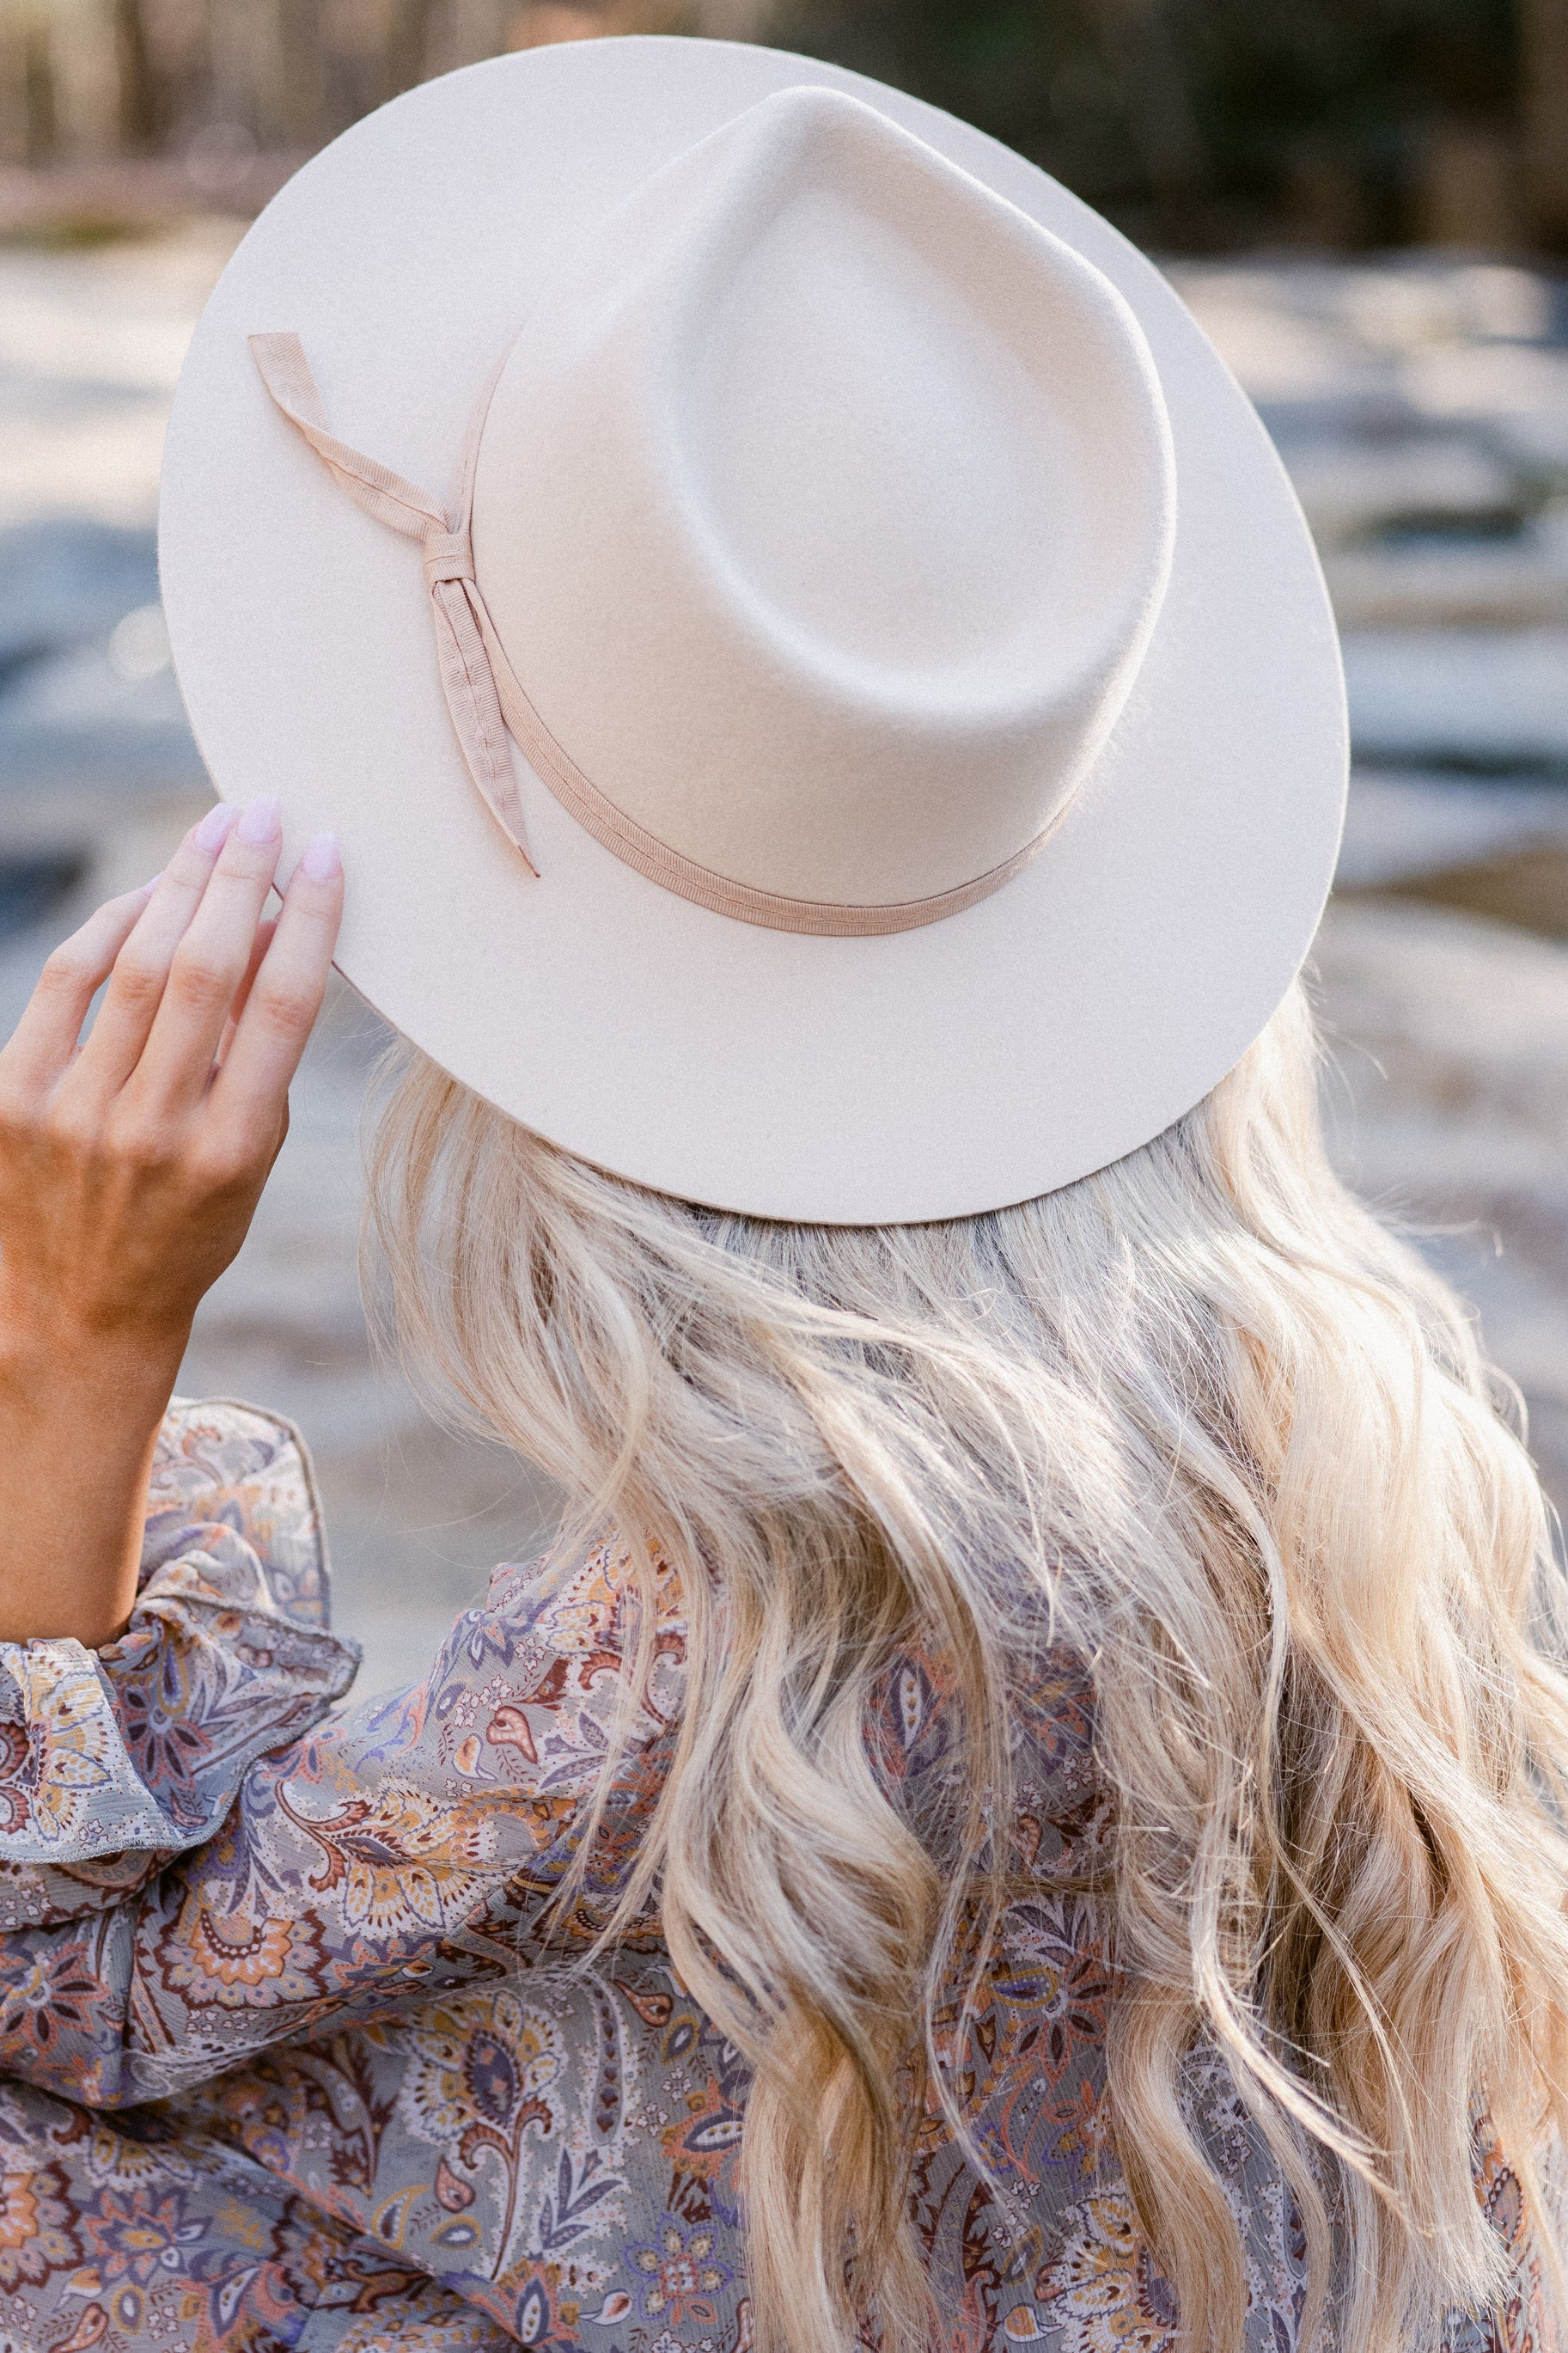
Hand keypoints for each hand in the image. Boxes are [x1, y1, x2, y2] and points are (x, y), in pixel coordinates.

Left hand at [0, 797, 342, 1645]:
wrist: (78, 1313)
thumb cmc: (187, 1230)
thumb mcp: (251, 1162)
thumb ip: (260, 1058)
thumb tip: (273, 935)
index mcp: (231, 1150)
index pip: (280, 1007)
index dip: (308, 920)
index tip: (327, 855)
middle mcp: (153, 1127)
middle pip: (205, 968)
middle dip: (239, 876)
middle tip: (263, 811)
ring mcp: (76, 1112)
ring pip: (135, 963)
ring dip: (179, 883)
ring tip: (212, 831)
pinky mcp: (14, 1099)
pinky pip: (66, 984)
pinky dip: (109, 928)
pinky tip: (145, 894)